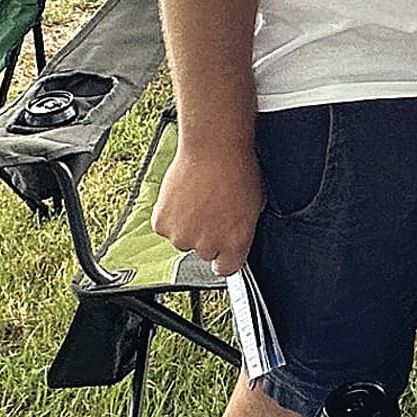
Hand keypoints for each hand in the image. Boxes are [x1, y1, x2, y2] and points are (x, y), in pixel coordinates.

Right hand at [152, 142, 263, 276]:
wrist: (214, 147)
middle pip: (203, 252)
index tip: (223, 250)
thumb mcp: (256, 202)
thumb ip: (243, 226)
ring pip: (182, 239)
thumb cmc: (238, 169)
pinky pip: (165, 226)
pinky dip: (170, 214)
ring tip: (198, 198)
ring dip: (187, 225)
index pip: (226, 269)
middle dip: (207, 235)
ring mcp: (182, 236)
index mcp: (235, 242)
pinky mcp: (161, 224)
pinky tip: (182, 195)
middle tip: (211, 210)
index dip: (224, 257)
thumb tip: (237, 230)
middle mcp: (208, 245)